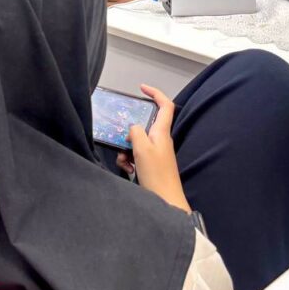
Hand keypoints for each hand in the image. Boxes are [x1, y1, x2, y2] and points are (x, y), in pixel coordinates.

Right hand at [128, 85, 190, 212]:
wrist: (167, 201)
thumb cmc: (157, 174)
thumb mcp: (142, 149)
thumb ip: (135, 132)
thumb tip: (132, 128)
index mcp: (162, 132)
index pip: (165, 105)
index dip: (155, 93)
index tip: (141, 88)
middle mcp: (161, 140)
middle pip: (143, 125)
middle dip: (128, 132)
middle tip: (122, 143)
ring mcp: (156, 152)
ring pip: (136, 141)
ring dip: (126, 149)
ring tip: (125, 162)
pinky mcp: (151, 163)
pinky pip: (136, 154)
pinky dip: (129, 159)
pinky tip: (128, 170)